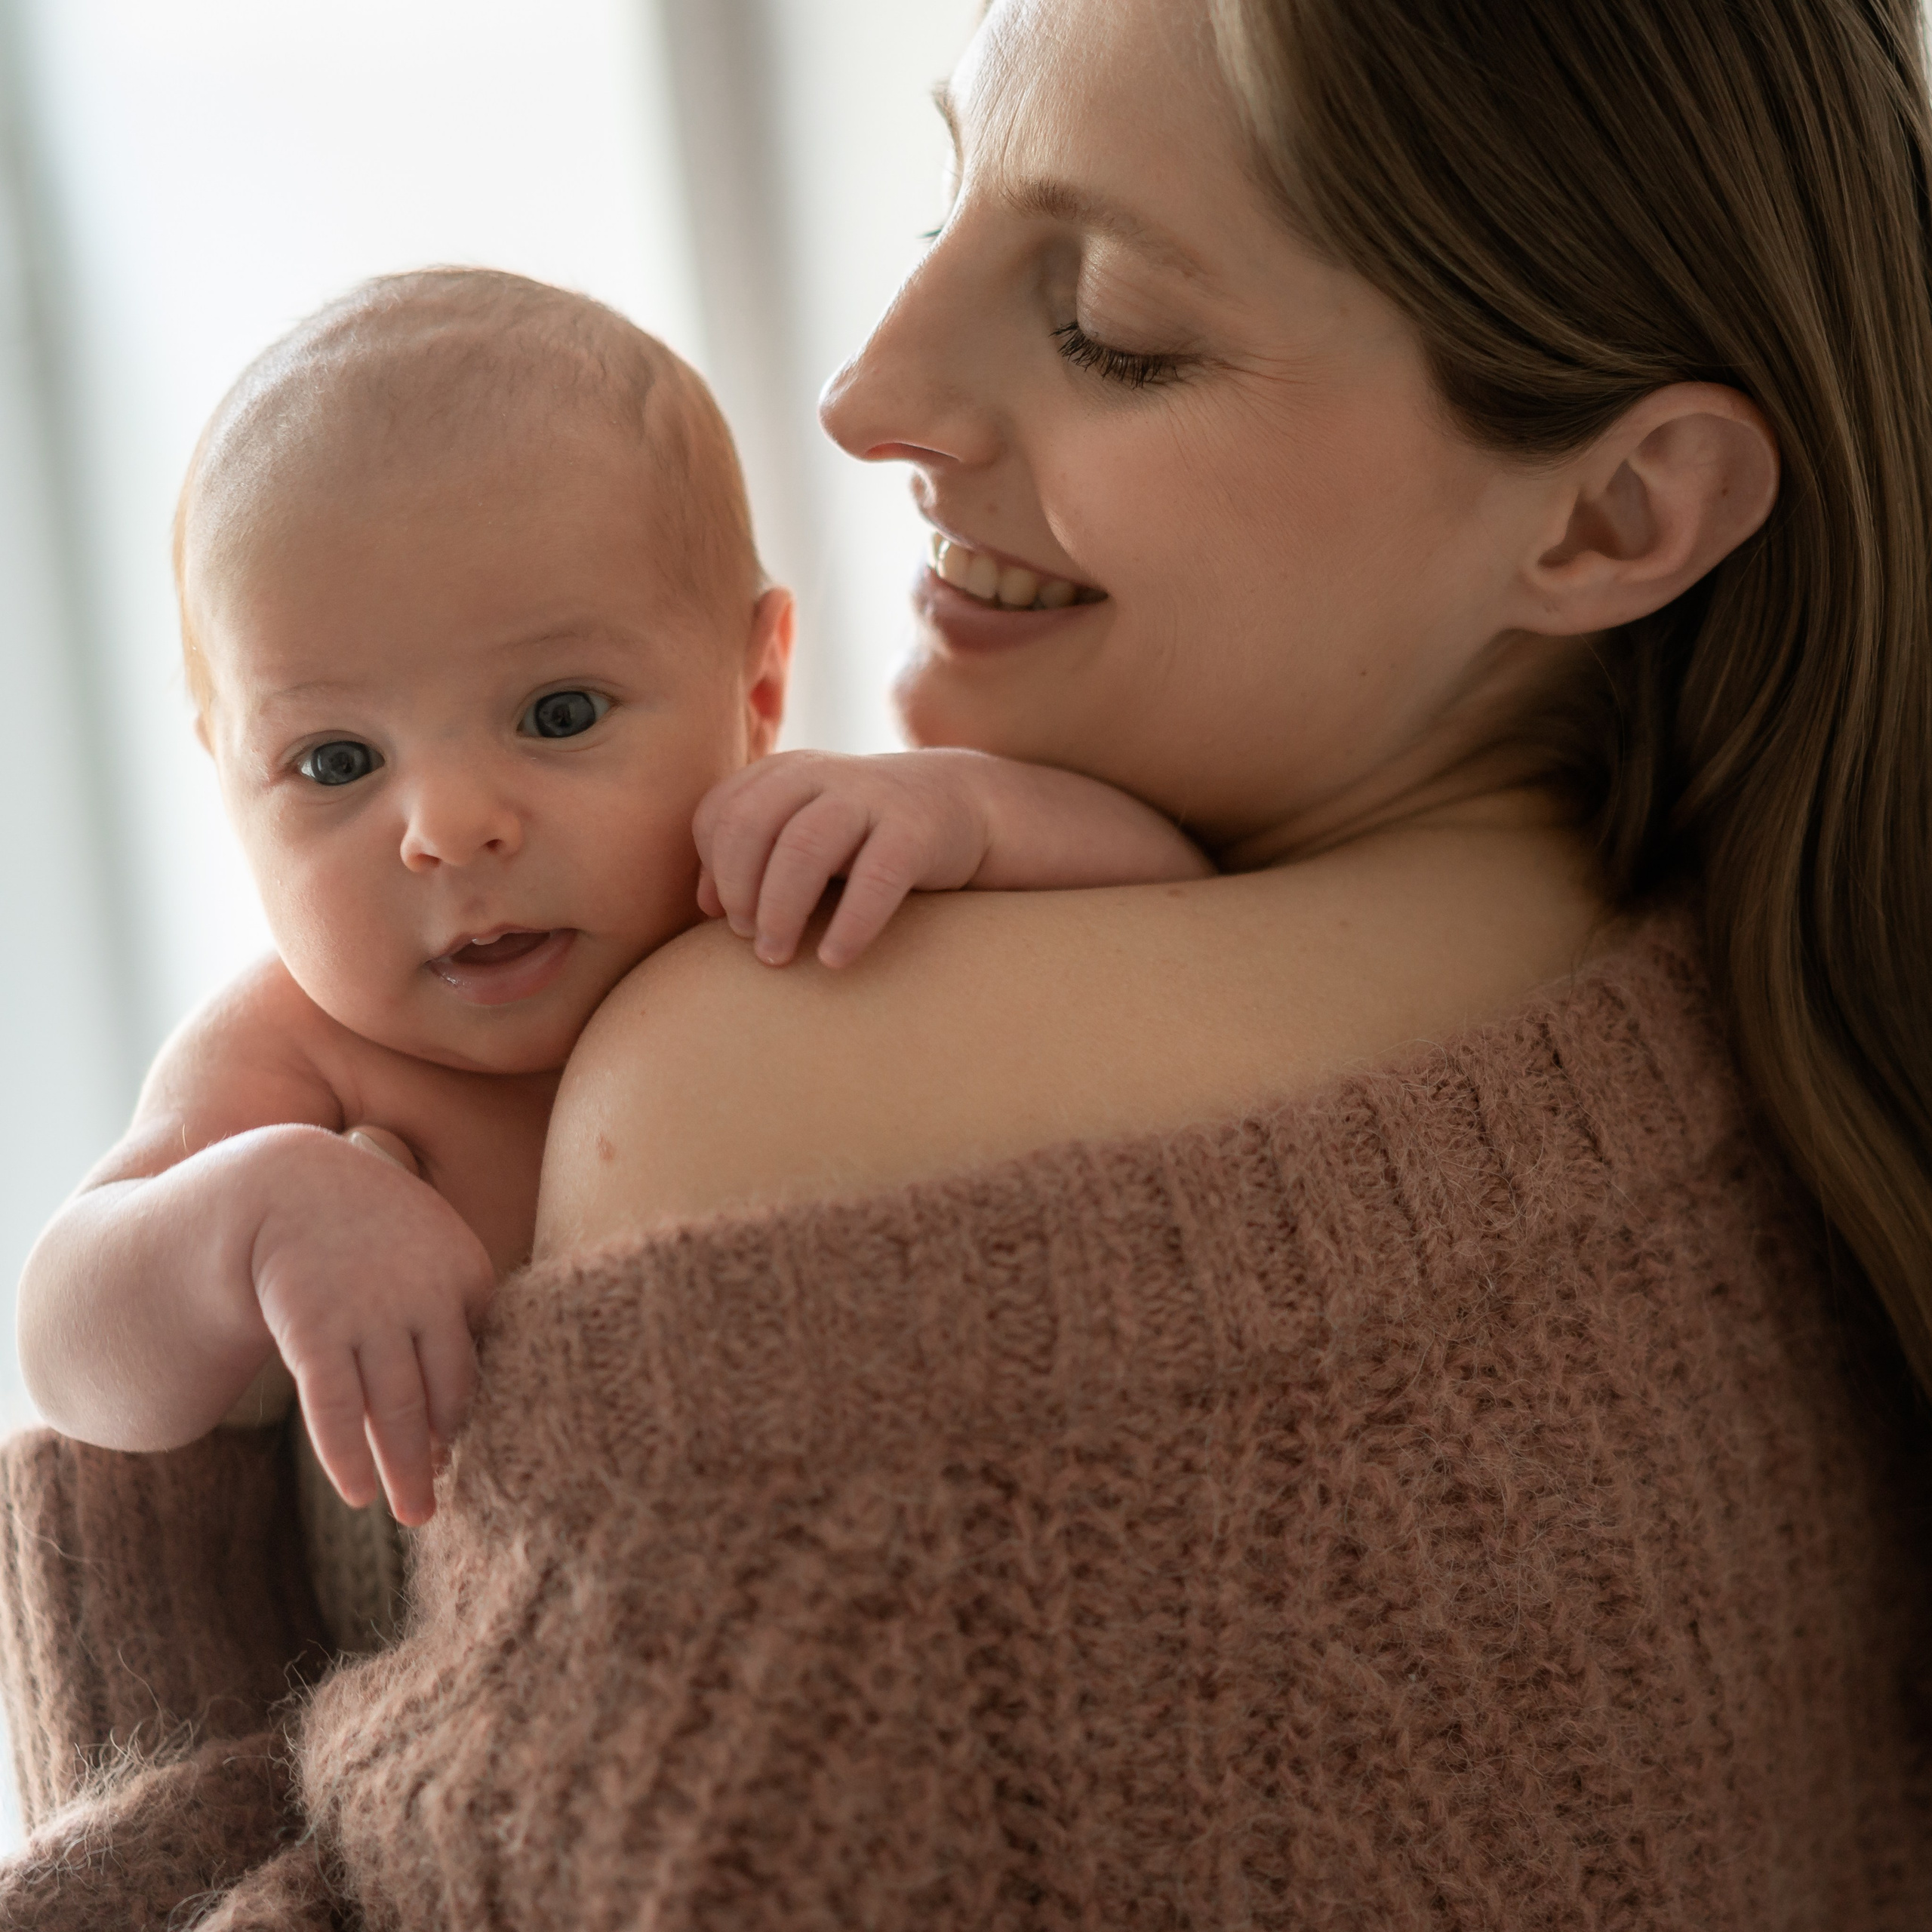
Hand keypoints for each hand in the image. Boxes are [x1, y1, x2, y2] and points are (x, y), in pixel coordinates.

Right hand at [245, 1126, 494, 1525]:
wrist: (285, 1183)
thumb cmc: (368, 1227)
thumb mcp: (429, 1244)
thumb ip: (455, 1302)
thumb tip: (470, 1388)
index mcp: (465, 1271)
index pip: (477, 1360)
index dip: (468, 1412)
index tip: (459, 1451)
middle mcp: (425, 1294)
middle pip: (444, 1394)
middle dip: (442, 1454)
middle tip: (441, 1504)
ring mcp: (369, 1312)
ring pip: (392, 1409)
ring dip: (402, 1470)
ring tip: (413, 1516)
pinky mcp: (314, 1327)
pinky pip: (333, 1405)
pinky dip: (345, 1454)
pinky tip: (357, 1493)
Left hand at [694, 751, 993, 967]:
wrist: (963, 805)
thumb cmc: (866, 834)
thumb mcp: (806, 828)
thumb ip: (755, 853)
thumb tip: (706, 904)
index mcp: (785, 773)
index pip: (720, 813)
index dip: (713, 869)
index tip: (723, 916)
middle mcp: (822, 776)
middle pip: (752, 824)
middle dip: (739, 888)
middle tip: (746, 940)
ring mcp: (871, 798)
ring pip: (804, 847)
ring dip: (780, 910)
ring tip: (777, 957)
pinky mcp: (916, 831)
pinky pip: (874, 879)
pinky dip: (848, 925)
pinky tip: (834, 959)